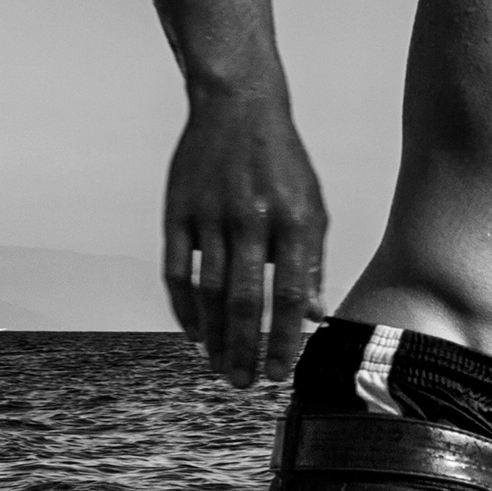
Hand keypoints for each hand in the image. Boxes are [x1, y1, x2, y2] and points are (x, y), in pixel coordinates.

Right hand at [162, 92, 327, 385]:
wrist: (237, 106)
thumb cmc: (282, 164)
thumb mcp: (311, 206)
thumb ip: (311, 261)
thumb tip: (314, 317)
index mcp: (292, 222)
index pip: (289, 296)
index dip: (284, 340)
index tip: (280, 374)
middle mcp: (251, 220)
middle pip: (244, 301)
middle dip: (244, 349)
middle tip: (243, 384)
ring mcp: (210, 215)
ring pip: (208, 292)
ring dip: (213, 337)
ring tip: (219, 367)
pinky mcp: (178, 211)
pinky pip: (178, 270)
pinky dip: (184, 307)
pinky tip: (194, 333)